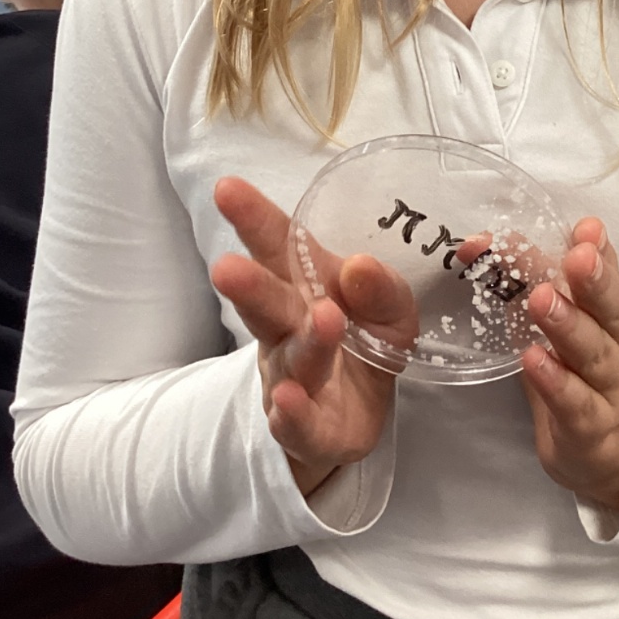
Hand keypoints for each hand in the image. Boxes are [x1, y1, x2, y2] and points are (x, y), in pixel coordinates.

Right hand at [210, 177, 417, 497]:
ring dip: (305, 340)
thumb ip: (381, 287)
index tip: (227, 189)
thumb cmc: (365, 344)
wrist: (353, 420)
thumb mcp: (391, 309)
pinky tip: (290, 399)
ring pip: (293, 359)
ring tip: (322, 318)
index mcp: (306, 288)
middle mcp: (287, 330)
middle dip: (251, 286)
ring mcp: (292, 379)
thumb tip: (359, 267)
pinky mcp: (309, 429)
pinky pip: (297, 423)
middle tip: (226, 267)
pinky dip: (293, 413)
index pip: (280, 247)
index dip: (255, 220)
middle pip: (270, 303)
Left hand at [521, 219, 618, 514]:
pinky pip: (575, 405)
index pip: (606, 279)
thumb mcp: (565, 331)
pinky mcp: (591, 431)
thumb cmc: (583, 382)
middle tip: (579, 255)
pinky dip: (556, 383)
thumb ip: (537, 286)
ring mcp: (609, 392)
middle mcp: (617, 349)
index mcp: (611, 319)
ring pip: (594, 356)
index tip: (586, 227)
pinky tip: (533, 361)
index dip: (597, 252)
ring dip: (569, 326)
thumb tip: (499, 239)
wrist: (612, 460)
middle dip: (595, 281)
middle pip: (612, 311)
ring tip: (540, 300)